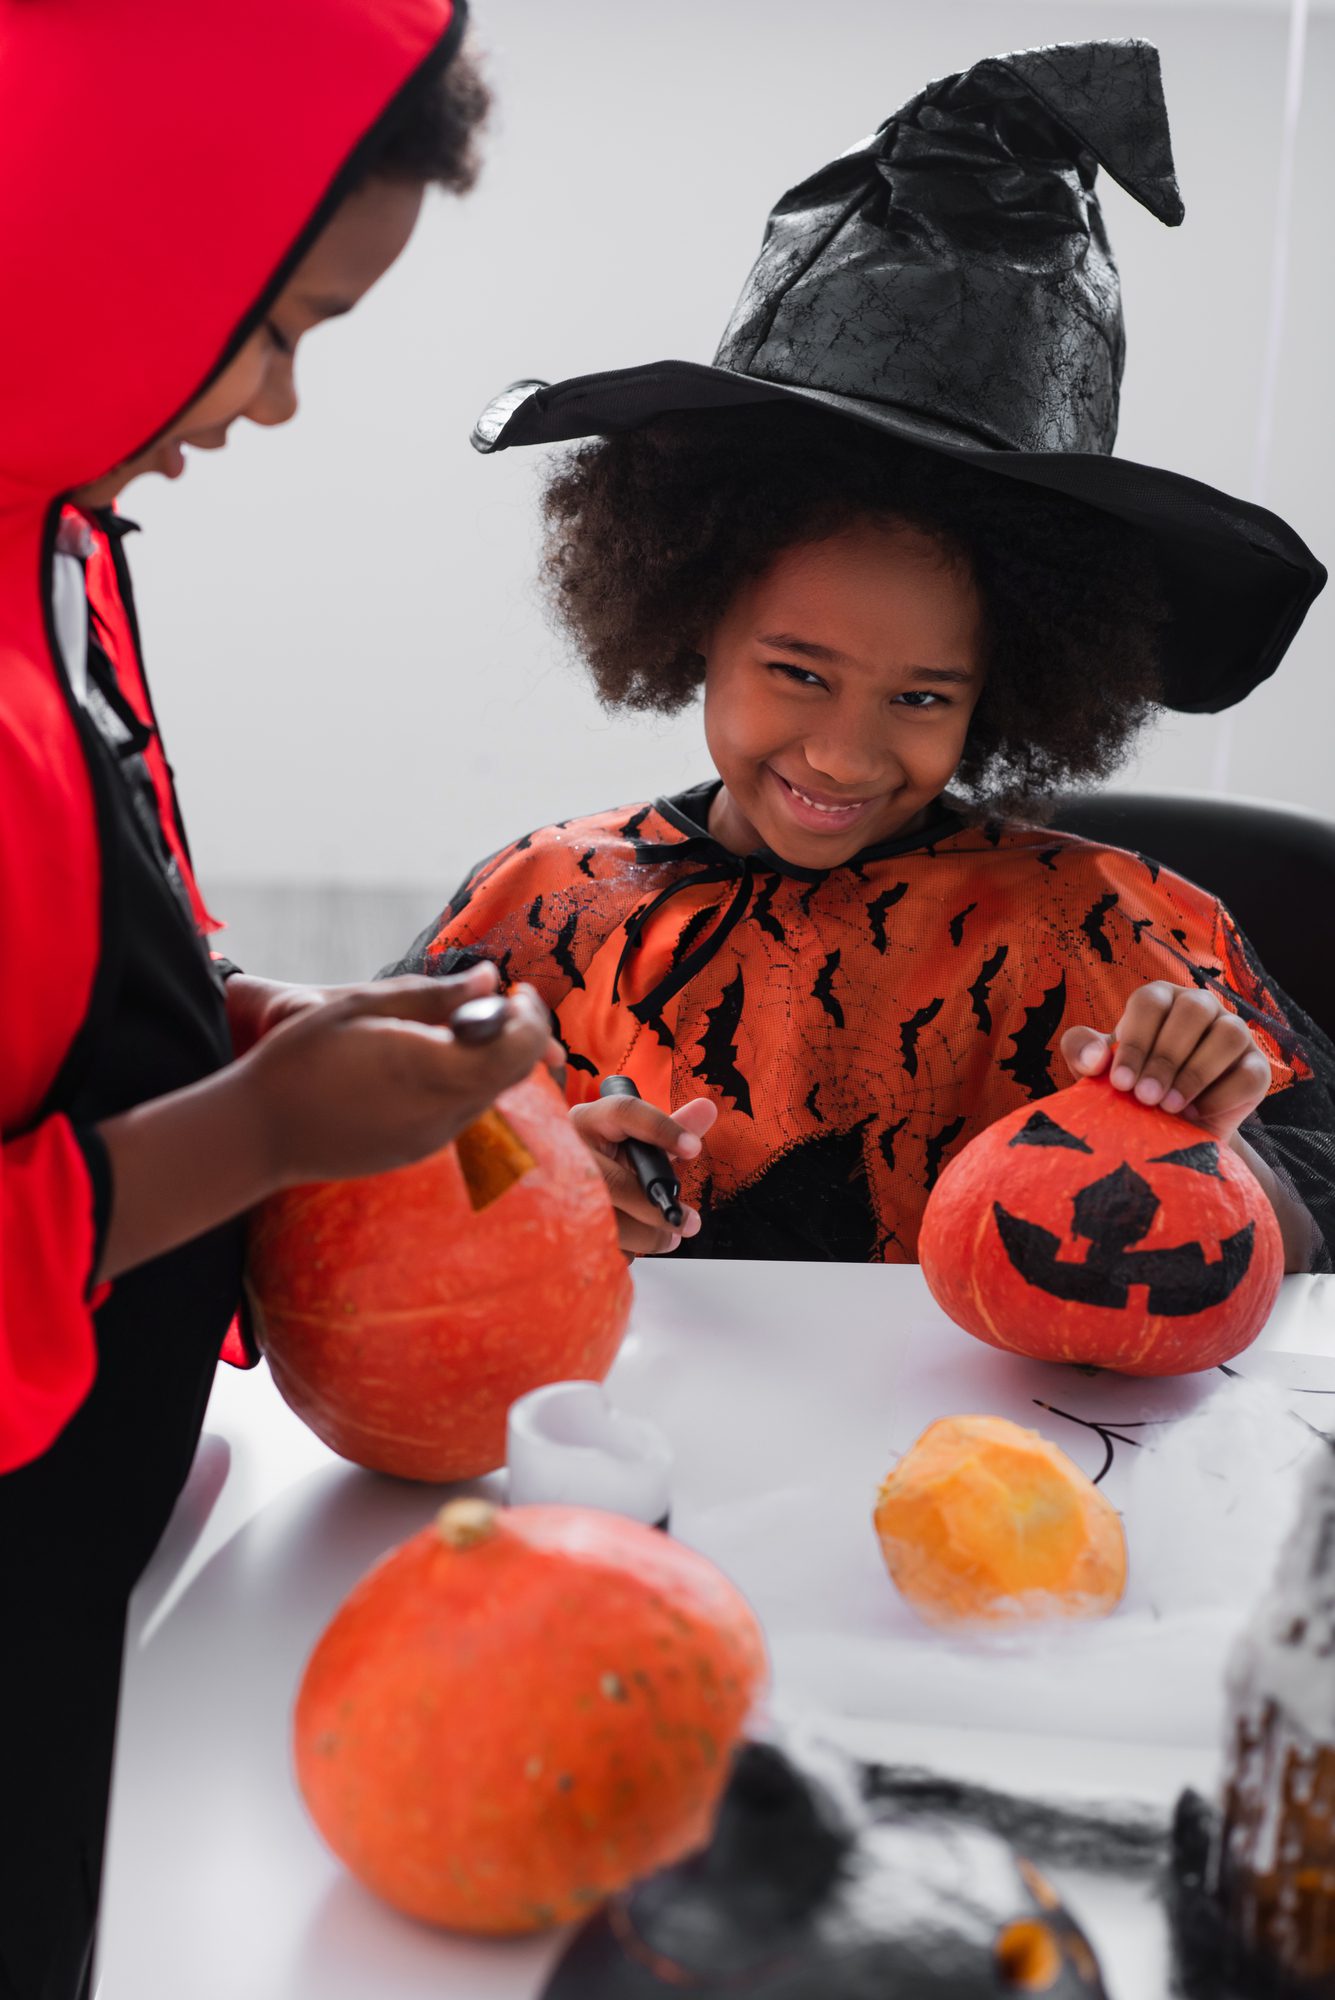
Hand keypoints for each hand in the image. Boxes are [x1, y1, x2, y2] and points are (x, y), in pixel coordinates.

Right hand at [243, 977, 556, 1186]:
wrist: (258, 1132)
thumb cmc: (301, 1057)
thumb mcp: (361, 1006)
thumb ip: (434, 995)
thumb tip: (488, 979)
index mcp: (432, 1070)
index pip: (517, 1049)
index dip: (529, 1018)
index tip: (515, 992)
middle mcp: (442, 1113)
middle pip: (512, 1075)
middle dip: (517, 1035)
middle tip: (502, 1004)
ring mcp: (431, 1139)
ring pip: (489, 1095)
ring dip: (490, 1059)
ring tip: (459, 1029)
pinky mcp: (417, 1152)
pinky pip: (461, 1113)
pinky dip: (464, 1083)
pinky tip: (429, 1063)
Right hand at [570, 1094, 717, 1255]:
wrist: (557, 1184)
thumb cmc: (604, 1159)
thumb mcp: (635, 1143)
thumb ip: (671, 1130)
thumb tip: (707, 1109)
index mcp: (588, 1120)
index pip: (623, 1113)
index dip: (661, 1128)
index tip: (694, 1148)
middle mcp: (566, 1149)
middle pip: (612, 1181)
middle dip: (654, 1208)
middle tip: (688, 1221)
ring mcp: (553, 1188)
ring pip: (602, 1218)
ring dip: (644, 1235)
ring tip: (669, 1238)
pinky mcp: (554, 1223)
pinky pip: (593, 1243)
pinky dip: (622, 1250)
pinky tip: (633, 1247)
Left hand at [1061, 981, 1270, 1142]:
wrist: (1168, 1133)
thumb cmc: (1128, 1090)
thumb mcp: (1096, 1071)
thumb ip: (1082, 1052)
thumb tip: (1097, 1057)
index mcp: (1161, 999)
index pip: (1150, 1002)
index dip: (1135, 1041)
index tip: (1120, 1083)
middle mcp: (1201, 1007)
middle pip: (1192, 1011)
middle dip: (1165, 1058)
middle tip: (1145, 1098)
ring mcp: (1235, 1033)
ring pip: (1229, 1034)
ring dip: (1196, 1073)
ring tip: (1169, 1107)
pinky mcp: (1257, 1067)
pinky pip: (1250, 1073)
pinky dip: (1222, 1096)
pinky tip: (1195, 1115)